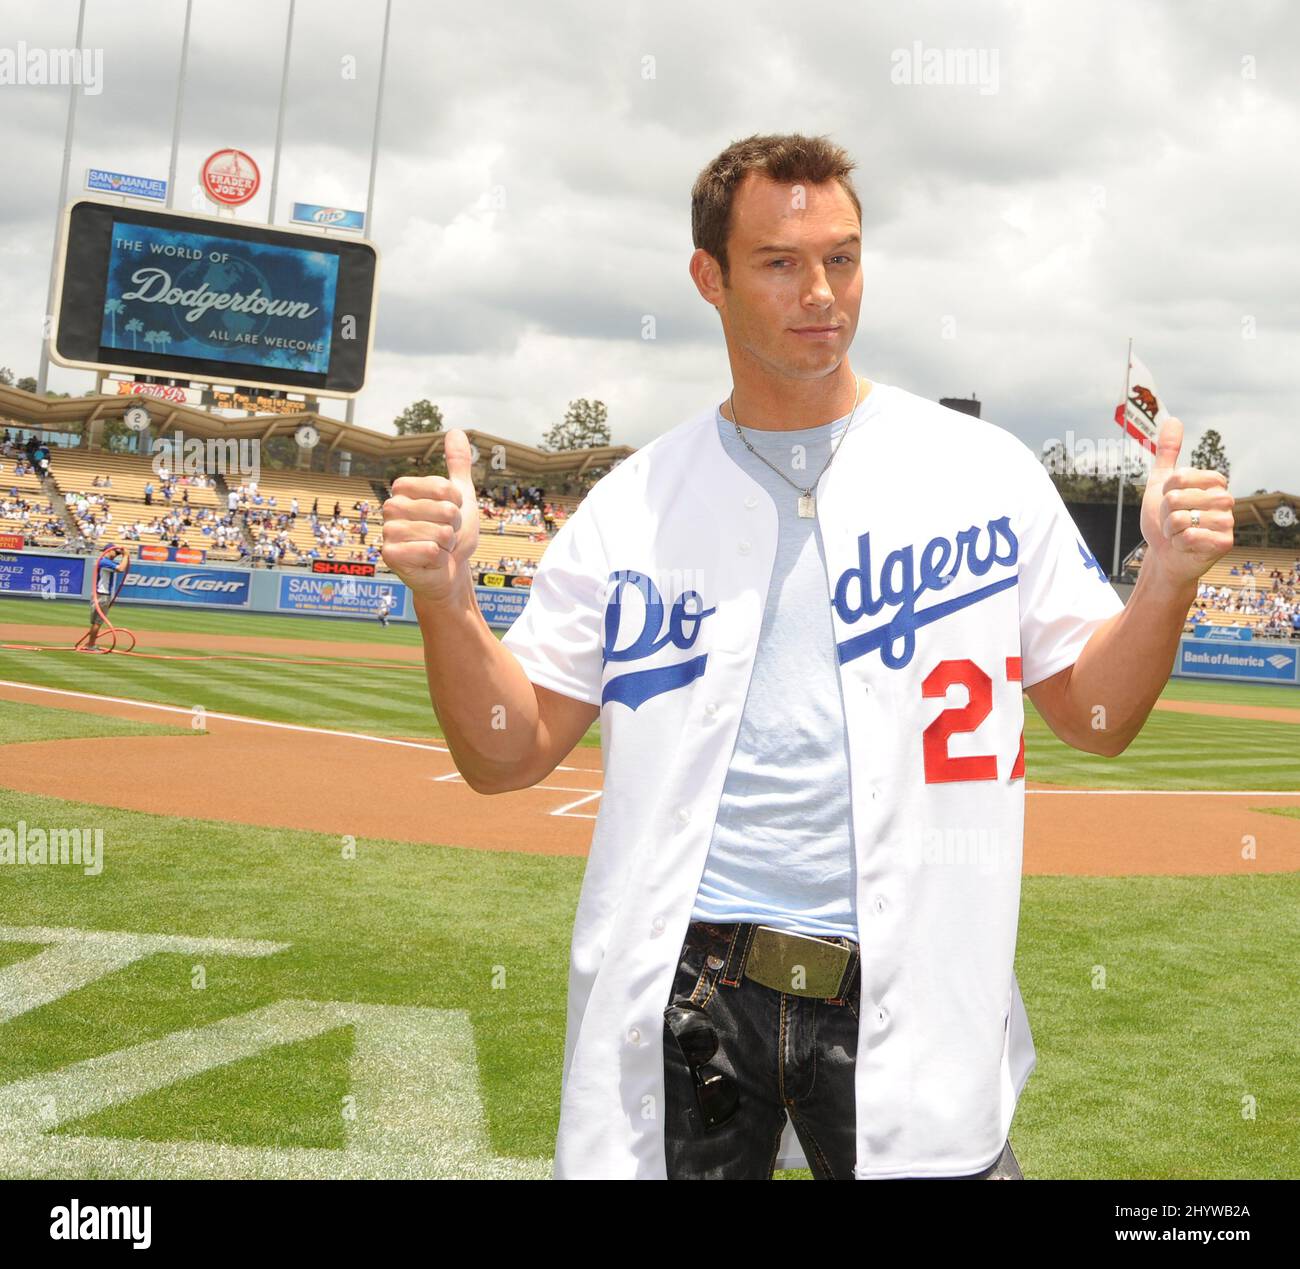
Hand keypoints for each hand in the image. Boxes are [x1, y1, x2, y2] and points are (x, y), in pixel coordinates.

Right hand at [381, 429, 480, 604]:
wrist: (449, 571)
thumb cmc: (452, 535)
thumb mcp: (461, 496)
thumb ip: (458, 465)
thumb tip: (457, 431)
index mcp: (403, 490)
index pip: (444, 487)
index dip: (457, 503)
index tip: (451, 513)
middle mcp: (391, 508)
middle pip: (445, 510)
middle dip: (455, 527)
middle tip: (445, 536)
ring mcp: (388, 532)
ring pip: (439, 532)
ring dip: (448, 544)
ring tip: (438, 549)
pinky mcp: (390, 556)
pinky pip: (431, 551)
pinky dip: (439, 559)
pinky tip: (430, 562)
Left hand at [1139, 416, 1234, 589]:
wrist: (1165, 555)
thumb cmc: (1164, 520)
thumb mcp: (1160, 483)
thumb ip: (1167, 453)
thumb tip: (1173, 419)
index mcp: (1213, 481)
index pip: (1178, 477)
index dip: (1164, 492)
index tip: (1169, 501)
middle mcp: (1225, 499)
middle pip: (1175, 498)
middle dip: (1164, 513)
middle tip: (1173, 522)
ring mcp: (1226, 521)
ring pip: (1179, 518)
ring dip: (1169, 530)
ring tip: (1179, 533)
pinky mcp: (1223, 543)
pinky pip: (1187, 536)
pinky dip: (1177, 543)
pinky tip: (1185, 546)